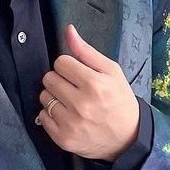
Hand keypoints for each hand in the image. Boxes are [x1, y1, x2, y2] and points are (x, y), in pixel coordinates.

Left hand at [35, 25, 138, 160]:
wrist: (127, 137)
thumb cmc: (119, 100)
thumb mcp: (112, 71)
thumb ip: (87, 51)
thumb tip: (69, 31)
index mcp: (94, 84)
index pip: (61, 62)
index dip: (69, 66)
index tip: (78, 74)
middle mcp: (81, 104)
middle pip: (49, 78)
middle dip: (60, 80)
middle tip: (74, 88)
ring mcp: (71, 123)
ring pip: (44, 97)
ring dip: (54, 97)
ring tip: (70, 102)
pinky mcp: (63, 138)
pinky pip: (42, 117)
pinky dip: (51, 115)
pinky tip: (67, 115)